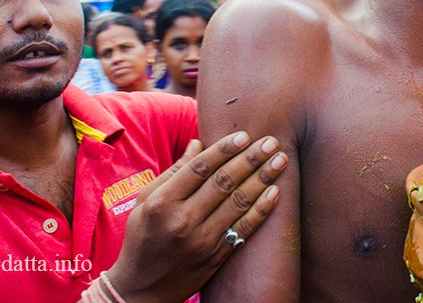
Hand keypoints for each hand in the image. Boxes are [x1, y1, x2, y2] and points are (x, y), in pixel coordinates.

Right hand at [105, 132, 287, 301]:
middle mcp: (183, 220)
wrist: (141, 289)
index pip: (199, 168)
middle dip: (251, 158)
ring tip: (281, 160)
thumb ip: (173, 172)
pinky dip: (262, 210)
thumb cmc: (142, 238)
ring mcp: (202, 241)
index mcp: (162, 202)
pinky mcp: (216, 257)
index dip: (224, 148)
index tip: (244, 135)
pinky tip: (276, 192)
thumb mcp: (144, 201)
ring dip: (263, 178)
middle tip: (271, 141)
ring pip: (238, 202)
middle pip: (224, 182)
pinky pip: (244, 229)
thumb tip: (198, 143)